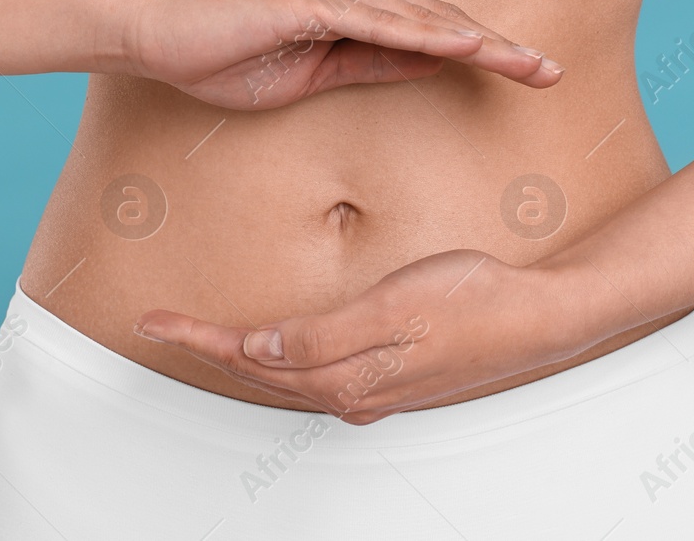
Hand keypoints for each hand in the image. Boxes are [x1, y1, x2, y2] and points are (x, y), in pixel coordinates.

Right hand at [114, 0, 564, 109]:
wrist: (155, 32)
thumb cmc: (223, 52)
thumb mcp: (310, 74)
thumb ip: (369, 66)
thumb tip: (429, 68)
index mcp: (354, 6)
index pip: (434, 32)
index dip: (486, 52)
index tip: (532, 73)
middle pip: (443, 21)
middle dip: (502, 48)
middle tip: (554, 73)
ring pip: (423, 20)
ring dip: (480, 43)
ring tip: (529, 65)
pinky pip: (378, 22)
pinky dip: (426, 36)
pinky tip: (465, 49)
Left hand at [131, 250, 591, 423]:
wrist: (539, 319)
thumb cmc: (473, 302)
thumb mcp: (391, 308)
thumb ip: (321, 334)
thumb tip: (259, 346)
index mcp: (343, 376)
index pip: (249, 357)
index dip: (197, 337)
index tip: (154, 319)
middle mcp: (351, 392)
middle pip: (259, 370)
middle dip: (207, 347)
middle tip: (162, 322)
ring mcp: (373, 389)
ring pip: (286, 375)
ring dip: (241, 355)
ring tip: (205, 333)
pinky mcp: (391, 377)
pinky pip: (317, 373)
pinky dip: (283, 358)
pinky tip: (280, 346)